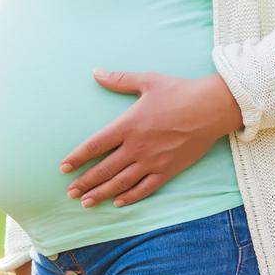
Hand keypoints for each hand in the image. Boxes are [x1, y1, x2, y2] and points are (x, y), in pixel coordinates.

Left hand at [57, 69, 243, 208]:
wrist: (211, 108)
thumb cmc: (179, 92)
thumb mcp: (147, 81)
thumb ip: (119, 80)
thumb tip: (95, 72)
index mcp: (128, 125)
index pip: (94, 146)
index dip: (77, 158)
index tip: (63, 168)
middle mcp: (136, 147)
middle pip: (104, 169)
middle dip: (85, 182)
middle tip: (70, 193)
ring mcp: (152, 161)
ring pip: (121, 182)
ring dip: (102, 193)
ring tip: (86, 202)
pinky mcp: (168, 170)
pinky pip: (145, 188)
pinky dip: (130, 197)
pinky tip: (118, 202)